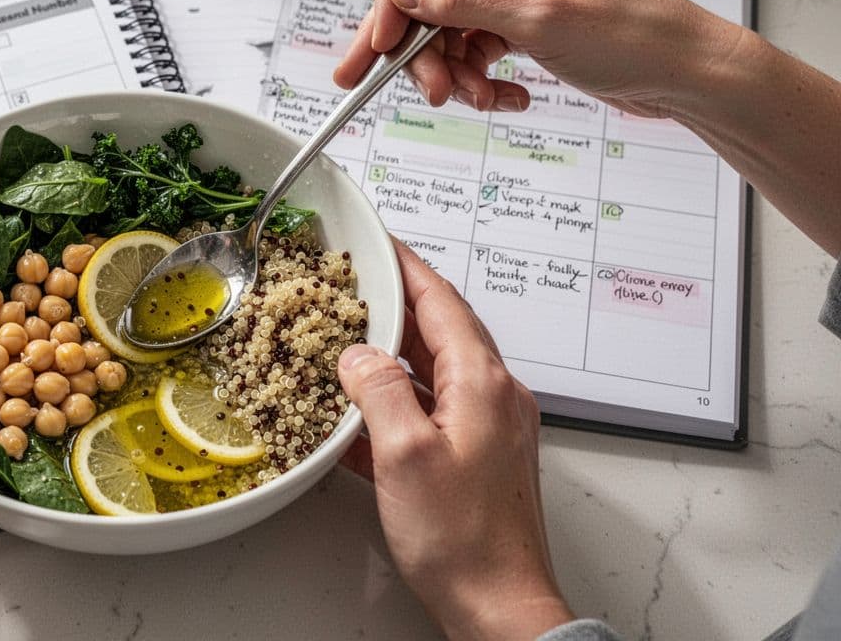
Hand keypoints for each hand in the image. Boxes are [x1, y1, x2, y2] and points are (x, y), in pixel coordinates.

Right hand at [334, 0, 741, 120]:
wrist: (687, 76)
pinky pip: (476, 44)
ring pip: (450, 24)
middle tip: (425, 87)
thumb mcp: (543, 19)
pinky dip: (479, 76)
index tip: (383, 38)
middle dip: (425, 45)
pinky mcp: (525, 14)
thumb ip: (466, 1)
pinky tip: (502, 96)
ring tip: (475, 98)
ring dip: (453, 69)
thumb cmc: (642, 35)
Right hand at [337, 240, 572, 639]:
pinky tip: (362, 415)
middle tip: (354, 286)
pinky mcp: (476, 456)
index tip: (380, 243)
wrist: (500, 604)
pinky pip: (432, 408)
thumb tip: (357, 355)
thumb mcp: (404, 456)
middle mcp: (492, 397)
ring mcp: (488, 427)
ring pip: (434, 369)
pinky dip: (397, 399)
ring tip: (347, 341)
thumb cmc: (463, 540)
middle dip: (394, 305)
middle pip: (440, 329)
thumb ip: (378, 391)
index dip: (407, 267)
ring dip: (392, 353)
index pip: (441, 301)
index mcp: (481, 384)